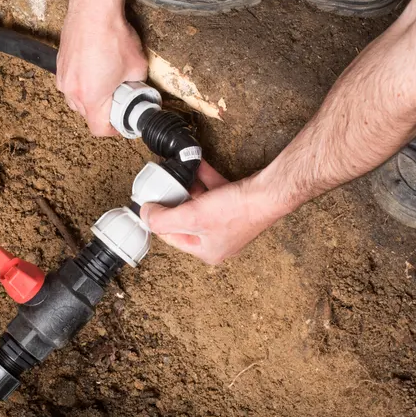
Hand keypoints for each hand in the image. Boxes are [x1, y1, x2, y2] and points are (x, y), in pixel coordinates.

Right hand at [57, 0, 148, 135]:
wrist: (93, 8)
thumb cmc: (112, 36)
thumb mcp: (137, 67)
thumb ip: (136, 85)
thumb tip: (136, 89)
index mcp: (91, 98)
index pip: (99, 129)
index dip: (114, 130)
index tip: (121, 123)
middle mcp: (72, 91)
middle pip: (87, 115)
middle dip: (103, 111)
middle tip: (118, 98)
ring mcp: (63, 77)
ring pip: (77, 100)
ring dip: (91, 97)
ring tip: (106, 80)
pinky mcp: (60, 64)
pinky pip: (71, 83)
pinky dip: (82, 82)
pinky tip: (95, 67)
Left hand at [139, 161, 285, 263]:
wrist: (270, 192)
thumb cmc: (238, 210)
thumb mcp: (191, 217)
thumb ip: (164, 220)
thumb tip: (145, 215)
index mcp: (207, 251)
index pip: (171, 237)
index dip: (158, 219)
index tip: (149, 204)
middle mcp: (218, 240)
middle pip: (185, 220)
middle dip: (175, 201)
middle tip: (163, 186)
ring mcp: (228, 222)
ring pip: (199, 204)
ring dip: (188, 187)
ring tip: (177, 174)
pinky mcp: (236, 204)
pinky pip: (213, 191)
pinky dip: (204, 179)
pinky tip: (196, 165)